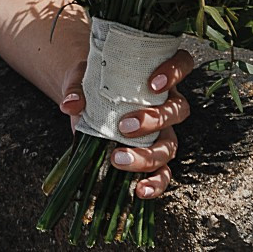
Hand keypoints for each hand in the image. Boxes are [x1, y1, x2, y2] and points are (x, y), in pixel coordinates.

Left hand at [55, 48, 193, 199]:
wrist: (85, 101)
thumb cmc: (92, 81)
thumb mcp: (81, 77)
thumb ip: (76, 87)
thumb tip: (70, 104)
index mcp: (157, 75)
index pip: (182, 64)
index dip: (176, 71)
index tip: (153, 83)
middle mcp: (166, 103)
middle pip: (177, 111)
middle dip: (154, 120)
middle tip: (124, 126)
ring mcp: (162, 132)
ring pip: (170, 145)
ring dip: (147, 156)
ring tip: (118, 159)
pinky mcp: (152, 156)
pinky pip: (164, 173)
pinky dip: (154, 183)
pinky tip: (139, 189)